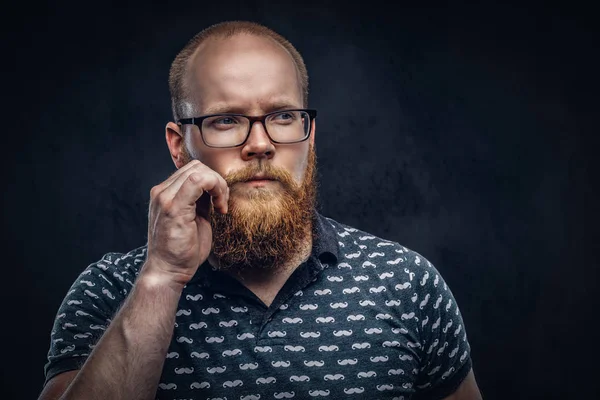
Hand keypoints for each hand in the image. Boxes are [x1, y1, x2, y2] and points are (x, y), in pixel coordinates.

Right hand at [143, 160, 228, 285]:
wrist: (168, 271)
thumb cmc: (182, 250)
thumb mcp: (194, 218)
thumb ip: (200, 201)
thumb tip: (213, 188)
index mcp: (165, 194)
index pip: (192, 169)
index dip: (212, 181)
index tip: (220, 202)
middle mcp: (161, 192)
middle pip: (197, 166)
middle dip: (217, 181)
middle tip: (222, 204)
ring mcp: (165, 198)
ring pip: (199, 170)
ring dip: (218, 186)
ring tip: (221, 207)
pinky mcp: (173, 207)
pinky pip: (198, 181)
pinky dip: (216, 189)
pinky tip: (219, 209)